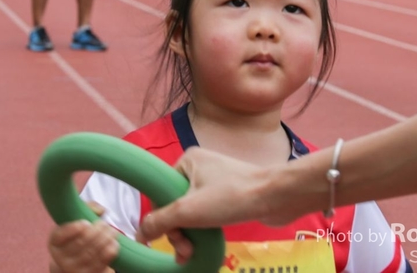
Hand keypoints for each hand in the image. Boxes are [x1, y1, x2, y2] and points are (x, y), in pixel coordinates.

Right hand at [49, 202, 117, 272]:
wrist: (78, 260)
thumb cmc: (79, 235)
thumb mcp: (77, 220)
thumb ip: (87, 208)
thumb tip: (101, 210)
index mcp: (55, 242)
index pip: (59, 236)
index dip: (72, 229)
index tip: (86, 223)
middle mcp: (60, 258)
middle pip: (79, 244)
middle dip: (96, 232)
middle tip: (105, 224)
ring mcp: (73, 269)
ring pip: (90, 254)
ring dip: (105, 240)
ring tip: (112, 232)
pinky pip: (99, 264)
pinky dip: (109, 252)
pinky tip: (114, 244)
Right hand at [136, 148, 276, 262]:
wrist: (275, 197)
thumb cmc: (231, 197)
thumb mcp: (189, 210)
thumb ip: (160, 221)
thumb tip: (140, 233)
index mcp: (187, 161)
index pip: (161, 192)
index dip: (161, 218)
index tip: (169, 238)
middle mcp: (200, 167)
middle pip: (175, 205)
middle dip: (178, 232)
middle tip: (185, 251)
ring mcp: (216, 181)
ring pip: (191, 213)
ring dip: (189, 235)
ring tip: (192, 254)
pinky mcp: (229, 195)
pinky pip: (207, 213)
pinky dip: (203, 230)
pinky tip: (202, 246)